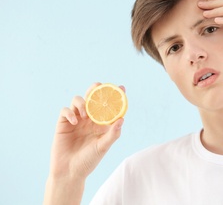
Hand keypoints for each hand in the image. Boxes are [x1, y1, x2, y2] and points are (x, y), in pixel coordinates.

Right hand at [44, 83, 124, 203]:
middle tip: (99, 86)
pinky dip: (70, 112)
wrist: (69, 172)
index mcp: (101, 123)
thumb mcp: (103, 147)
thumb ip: (113, 134)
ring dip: (82, 102)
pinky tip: (75, 121)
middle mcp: (89, 119)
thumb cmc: (88, 161)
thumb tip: (122, 119)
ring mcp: (76, 120)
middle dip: (96, 89)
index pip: (108, 106)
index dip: (114, 96)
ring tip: (85, 113)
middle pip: (92, 98)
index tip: (122, 88)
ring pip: (78, 100)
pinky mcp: (63, 123)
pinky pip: (65, 111)